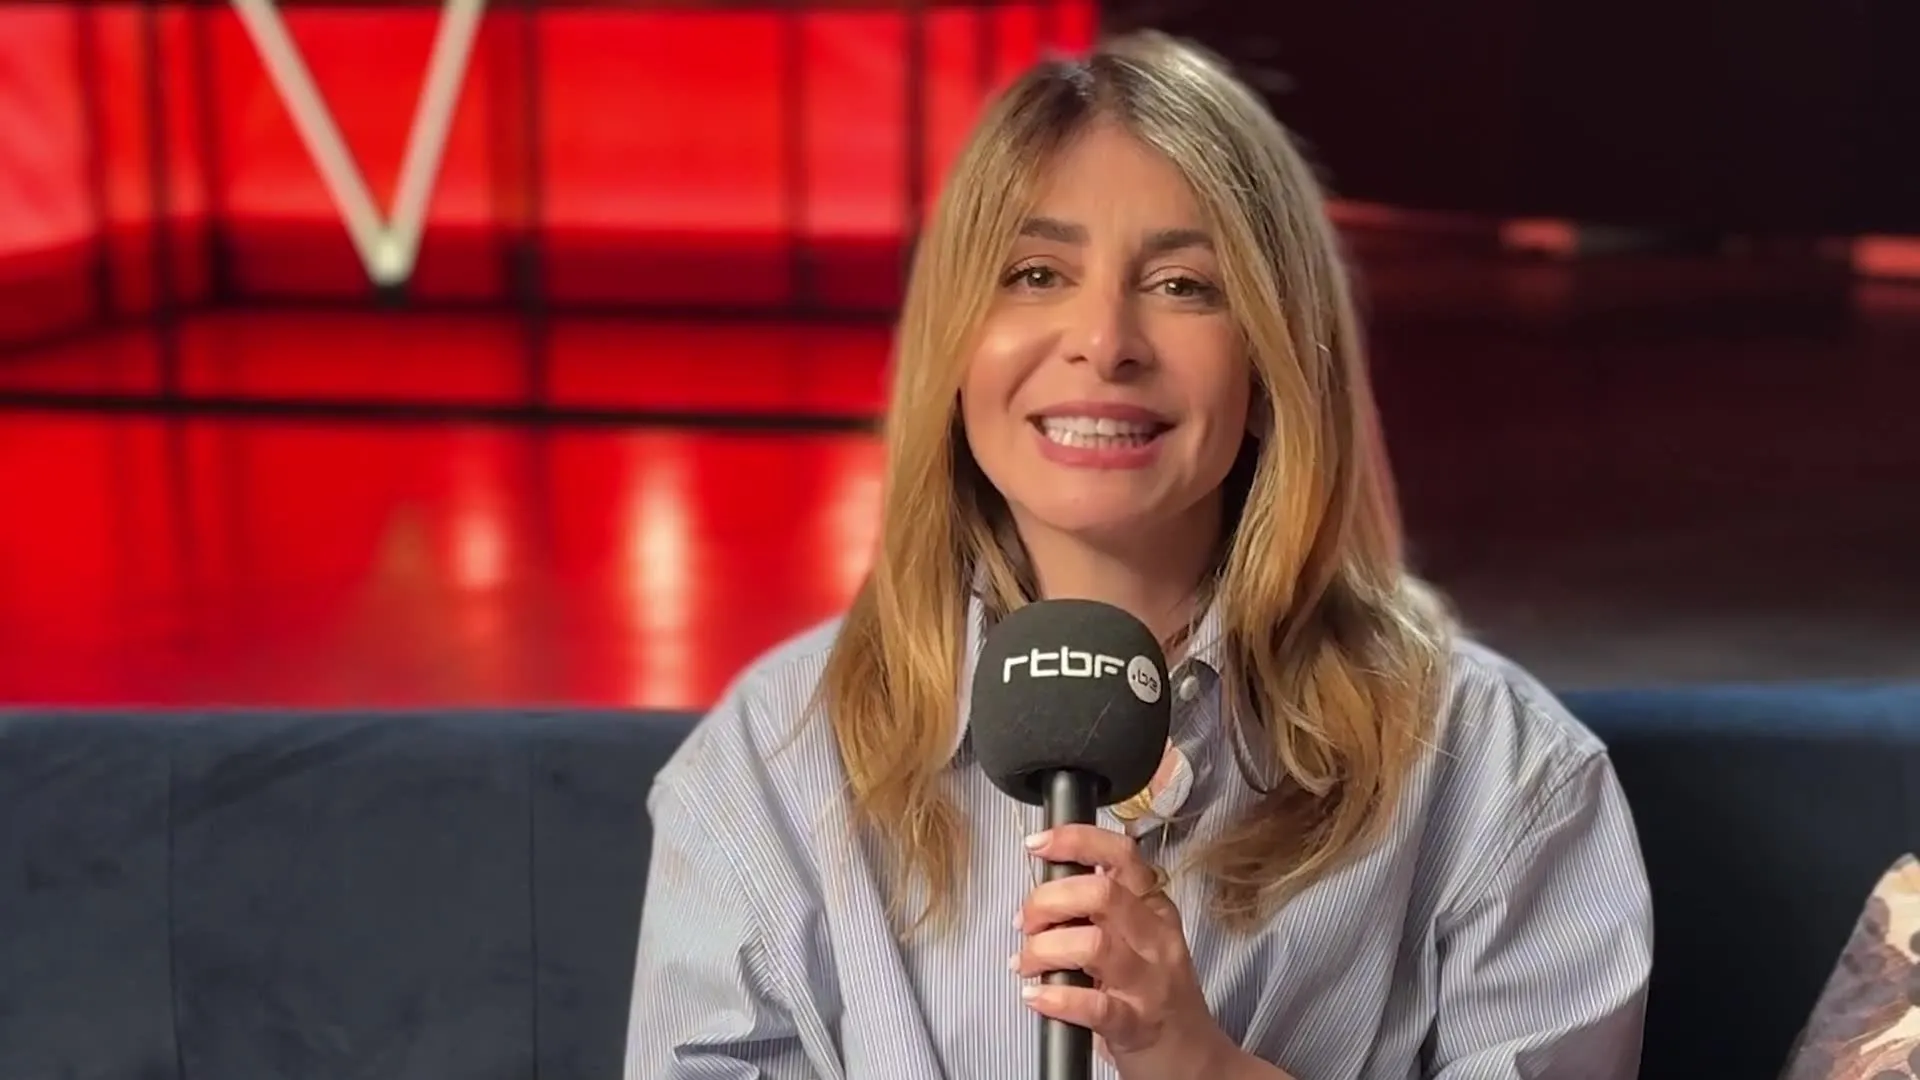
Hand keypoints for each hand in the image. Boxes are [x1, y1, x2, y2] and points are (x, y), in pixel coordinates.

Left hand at [1012, 825, 1238, 1079]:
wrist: (1193, 1060)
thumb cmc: (1153, 995)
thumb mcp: (1138, 939)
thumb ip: (1100, 910)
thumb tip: (1045, 887)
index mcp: (1154, 909)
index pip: (1121, 855)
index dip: (1075, 841)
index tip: (1037, 845)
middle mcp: (1156, 938)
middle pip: (1100, 894)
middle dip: (1047, 901)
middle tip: (1024, 921)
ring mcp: (1150, 982)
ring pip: (1092, 944)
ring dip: (1043, 950)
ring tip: (1024, 963)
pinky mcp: (1137, 1024)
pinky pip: (1094, 1005)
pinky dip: (1055, 999)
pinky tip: (1035, 997)